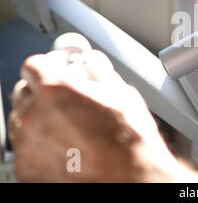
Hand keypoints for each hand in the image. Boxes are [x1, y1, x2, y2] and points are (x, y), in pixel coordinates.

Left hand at [9, 47, 197, 181]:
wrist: (130, 179)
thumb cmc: (129, 141)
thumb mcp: (121, 93)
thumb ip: (99, 72)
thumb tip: (92, 65)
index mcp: (55, 90)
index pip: (34, 65)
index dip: (49, 65)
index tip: (58, 68)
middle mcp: (34, 115)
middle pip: (24, 91)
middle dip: (42, 90)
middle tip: (65, 97)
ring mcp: (27, 145)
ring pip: (22, 120)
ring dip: (39, 117)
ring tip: (67, 125)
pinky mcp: (27, 168)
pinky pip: (27, 147)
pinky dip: (41, 143)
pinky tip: (66, 146)